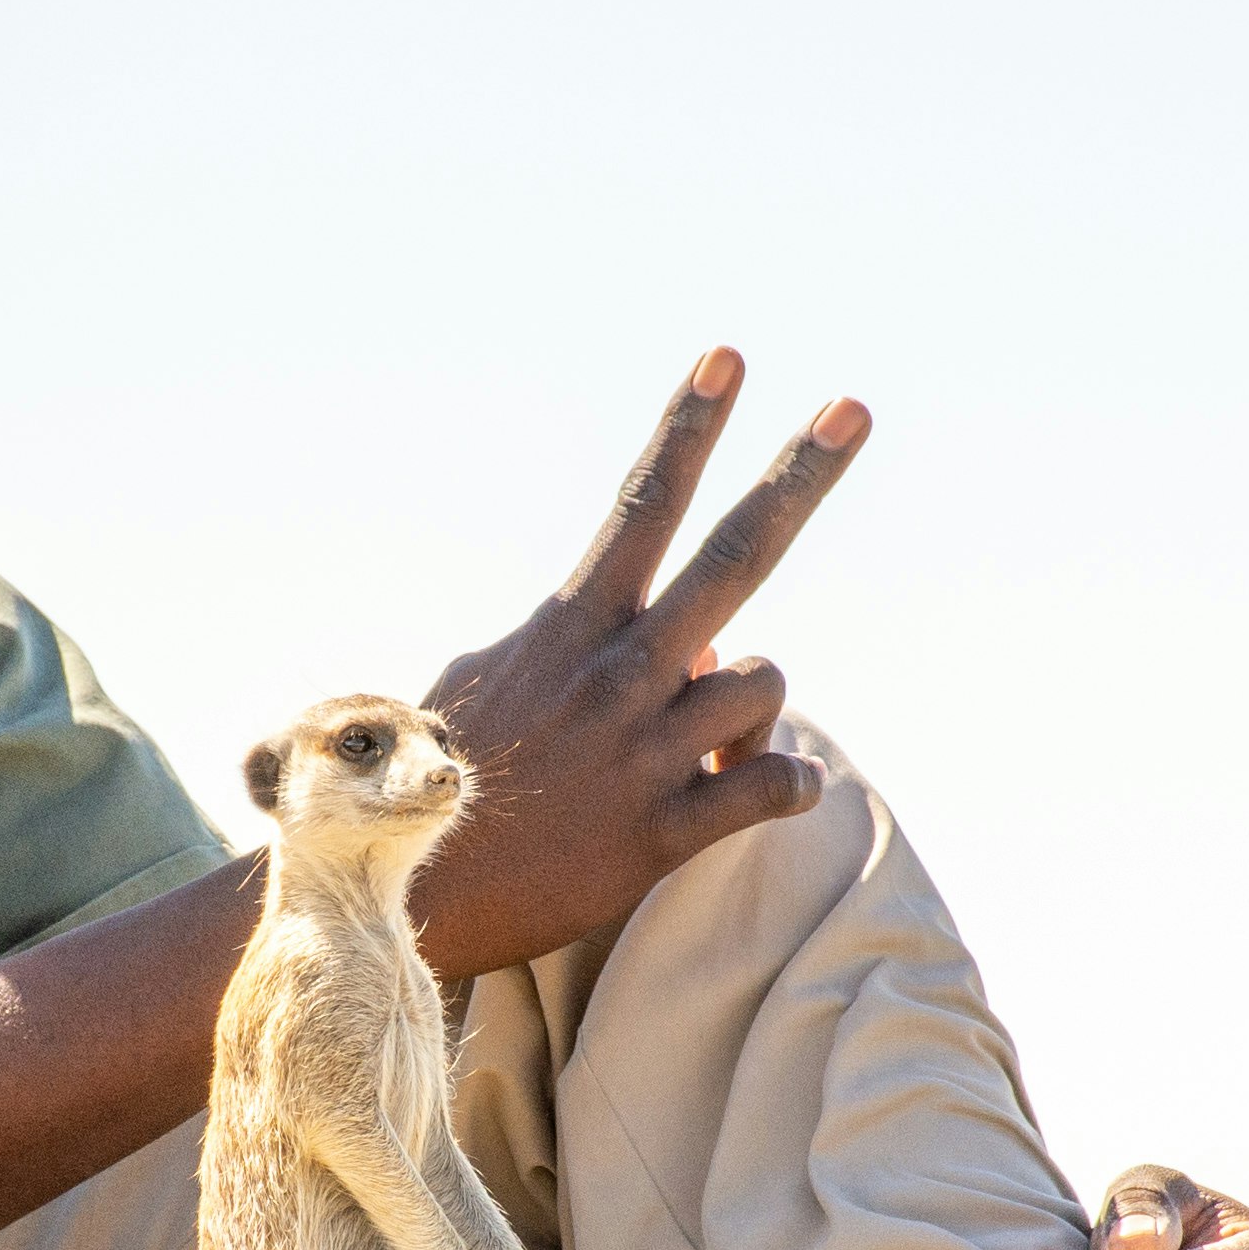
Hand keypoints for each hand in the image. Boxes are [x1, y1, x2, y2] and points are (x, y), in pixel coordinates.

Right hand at [408, 348, 866, 982]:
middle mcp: (619, 673)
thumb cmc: (428, 780)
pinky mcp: (662, 831)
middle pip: (735, 556)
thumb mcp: (487, 684)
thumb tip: (689, 644)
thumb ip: (579, 649)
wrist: (394, 890)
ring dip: (750, 704)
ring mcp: (646, 749)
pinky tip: (775, 789)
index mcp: (571, 627)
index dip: (689, 427)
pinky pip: (771, 786)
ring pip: (764, 679)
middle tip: (854, 407)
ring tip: (701, 741)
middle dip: (799, 475)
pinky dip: (787, 782)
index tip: (730, 359)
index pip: (641, 505)